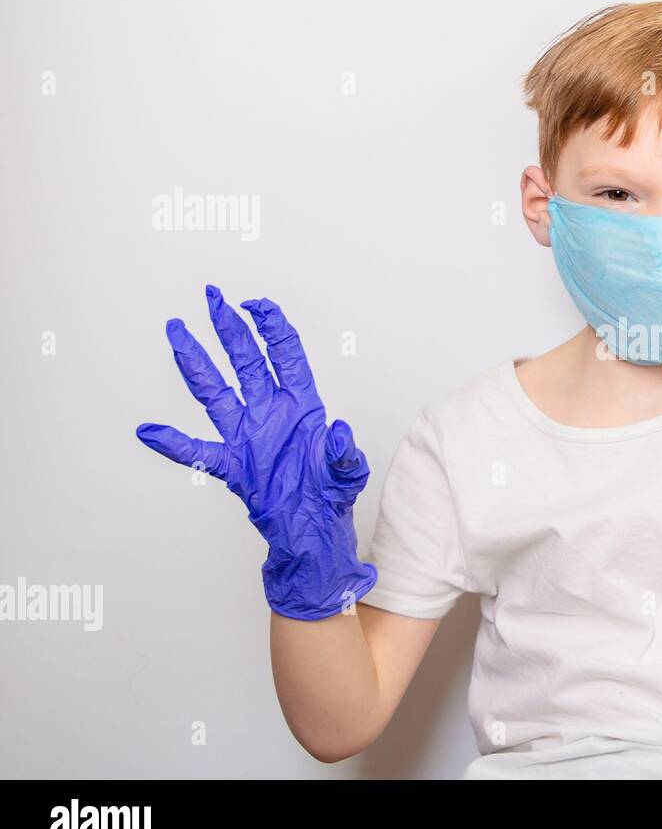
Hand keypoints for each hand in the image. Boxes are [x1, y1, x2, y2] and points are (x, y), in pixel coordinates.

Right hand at [136, 286, 376, 618]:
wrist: (311, 531)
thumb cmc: (331, 496)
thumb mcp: (347, 473)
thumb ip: (344, 453)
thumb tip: (339, 432)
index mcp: (302, 406)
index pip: (285, 355)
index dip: (272, 327)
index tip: (256, 304)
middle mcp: (271, 412)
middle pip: (246, 361)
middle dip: (230, 328)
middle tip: (212, 297)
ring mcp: (248, 435)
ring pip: (216, 392)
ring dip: (196, 363)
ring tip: (176, 333)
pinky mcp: (232, 464)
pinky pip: (197, 451)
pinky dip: (172, 442)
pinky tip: (148, 430)